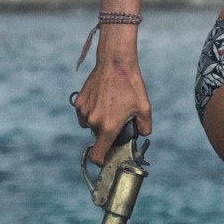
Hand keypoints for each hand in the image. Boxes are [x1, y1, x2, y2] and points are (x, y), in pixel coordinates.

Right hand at [72, 34, 151, 165]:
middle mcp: (93, 122)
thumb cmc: (131, 85)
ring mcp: (84, 112)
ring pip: (90, 125)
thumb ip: (145, 127)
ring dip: (99, 122)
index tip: (105, 160)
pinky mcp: (79, 102)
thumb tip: (142, 135)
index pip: (98, 155)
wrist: (115, 63)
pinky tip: (103, 99)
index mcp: (108, 127)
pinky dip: (92, 112)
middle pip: (98, 137)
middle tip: (119, 118)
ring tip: (112, 105)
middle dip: (107, 133)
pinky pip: (84, 114)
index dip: (101, 161)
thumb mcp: (145, 107)